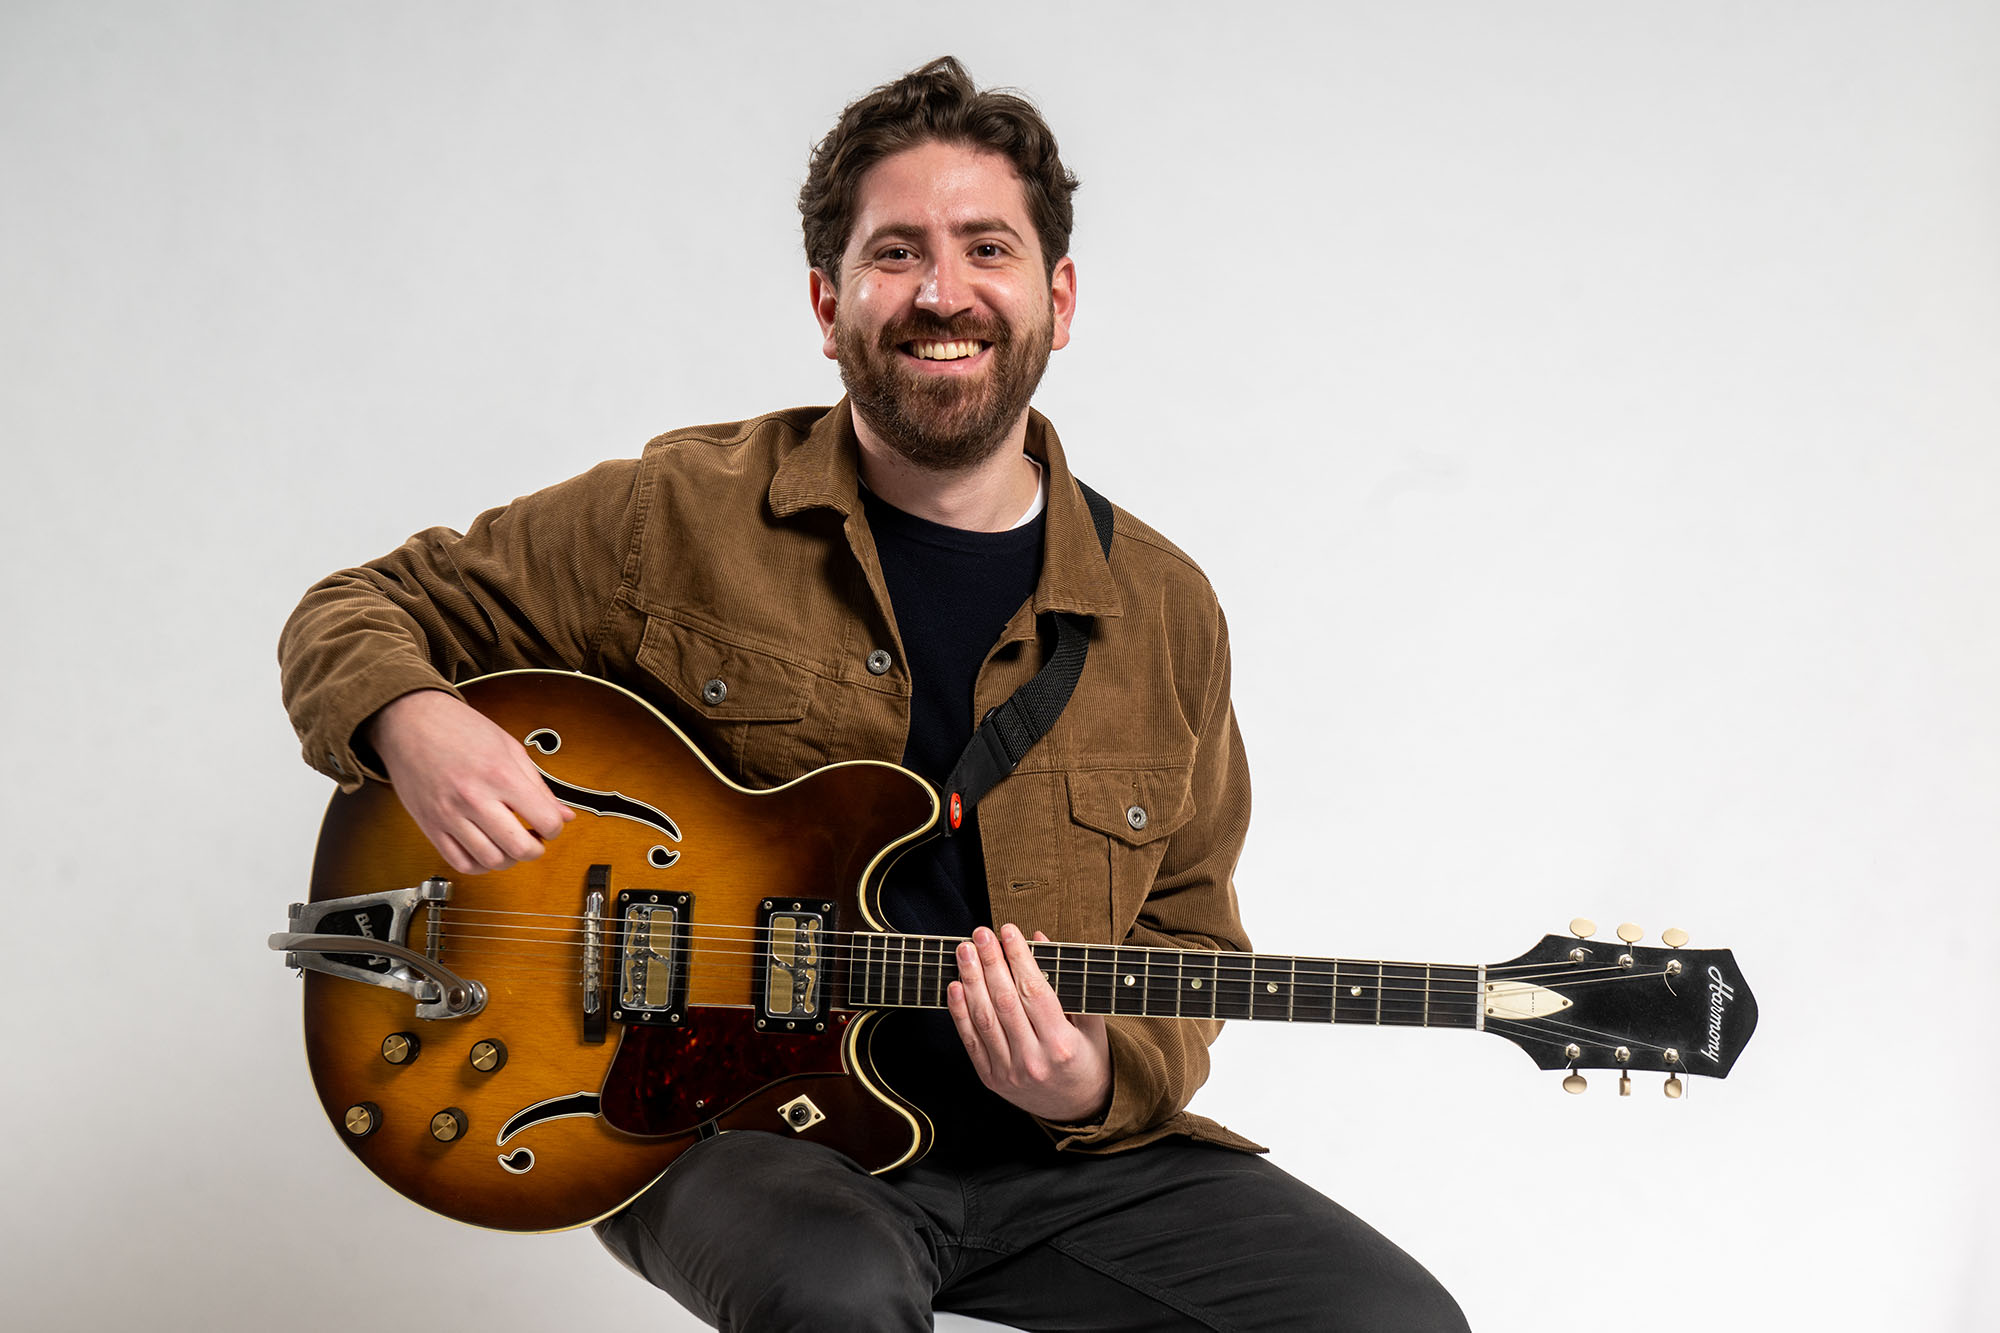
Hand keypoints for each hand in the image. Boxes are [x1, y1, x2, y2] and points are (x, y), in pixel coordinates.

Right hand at [366, 689, 573, 873]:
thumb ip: (539, 786)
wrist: (410, 722)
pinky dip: (479, 865)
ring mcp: (449, 815)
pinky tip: (486, 850)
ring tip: (509, 843)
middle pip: (519, 848)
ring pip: (490, 861)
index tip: (550, 824)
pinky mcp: (430, 826)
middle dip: (535, 850)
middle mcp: (474, 798)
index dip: (555, 828)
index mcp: (500, 775)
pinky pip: (459, 862)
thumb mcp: (509, 748)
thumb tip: (564, 815)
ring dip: (509, 859)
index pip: (544, 821)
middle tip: (534, 839)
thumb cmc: (459, 728)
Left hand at [947, 924, 1111, 1122]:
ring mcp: (1009, 1072)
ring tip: (964, 951)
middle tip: (980, 934)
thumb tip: (1038, 939)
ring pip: (984, 1018)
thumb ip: (1066, 980)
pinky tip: (955, 986)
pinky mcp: (991, 1079)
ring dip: (971, 980)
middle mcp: (1034, 1060)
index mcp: (1062, 1044)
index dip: (1018, 957)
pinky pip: (970, 1041)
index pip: (1035, 990)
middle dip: (990, 962)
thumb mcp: (1089, 1021)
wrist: (1079, 1109)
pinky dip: (959, 1012)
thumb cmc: (1086, 1059)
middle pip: (1005, 1001)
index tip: (1008, 931)